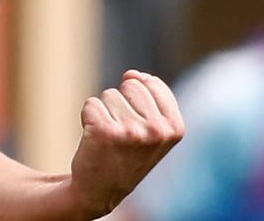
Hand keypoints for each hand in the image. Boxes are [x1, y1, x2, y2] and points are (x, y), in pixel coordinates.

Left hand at [68, 70, 184, 218]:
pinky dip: (87, 117)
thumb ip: (151, 97)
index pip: (151, 83)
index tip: (136, 125)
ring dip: (104, 112)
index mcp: (175, 127)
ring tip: (108, 138)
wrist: (99, 190)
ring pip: (108, 94)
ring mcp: (132, 131)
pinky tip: (94, 139)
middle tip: (120, 133)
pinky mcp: (105, 131)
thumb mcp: (153, 130)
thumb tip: (131, 73)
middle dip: (120, 103)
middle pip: (129, 85)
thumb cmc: (125, 155)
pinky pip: (90, 104)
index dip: (136, 99)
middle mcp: (157, 130)